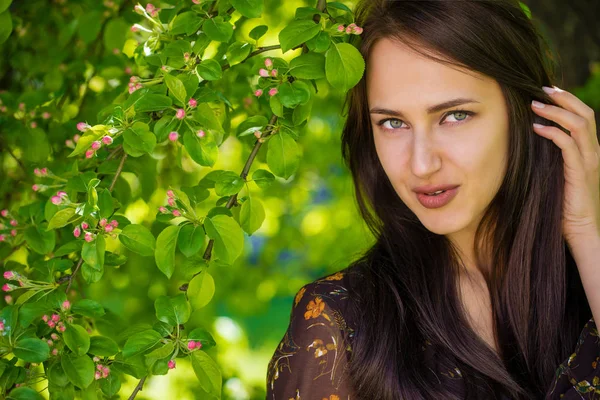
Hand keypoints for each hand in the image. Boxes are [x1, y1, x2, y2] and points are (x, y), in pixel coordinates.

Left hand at [531, 86, 599, 243]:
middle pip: (585, 113)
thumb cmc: (564, 205)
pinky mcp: (580, 172)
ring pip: (579, 124)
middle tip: (542, 89)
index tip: (546, 92)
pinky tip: (537, 128)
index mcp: (589, 150)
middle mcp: (593, 152)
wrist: (581, 229)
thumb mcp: (556, 175)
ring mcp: (589, 161)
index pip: (583, 116)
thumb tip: (528, 144)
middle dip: (564, 97)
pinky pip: (569, 145)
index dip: (567, 101)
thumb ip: (550, 159)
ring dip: (556, 111)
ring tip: (535, 104)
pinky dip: (553, 132)